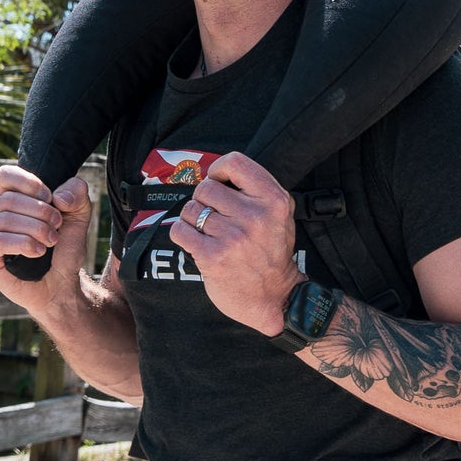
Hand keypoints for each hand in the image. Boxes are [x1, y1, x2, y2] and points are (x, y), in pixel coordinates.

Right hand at [0, 163, 91, 316]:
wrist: (62, 284)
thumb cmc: (64, 248)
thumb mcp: (79, 214)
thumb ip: (76, 193)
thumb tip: (57, 196)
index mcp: (11, 199)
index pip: (5, 175)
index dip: (29, 183)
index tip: (50, 198)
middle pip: (8, 199)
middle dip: (40, 212)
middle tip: (57, 227)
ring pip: (5, 219)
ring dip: (36, 229)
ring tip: (51, 241)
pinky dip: (23, 244)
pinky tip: (38, 252)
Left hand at [170, 151, 301, 334]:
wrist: (275, 297)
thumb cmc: (272, 253)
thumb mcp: (280, 214)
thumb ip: (256, 190)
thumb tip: (216, 174)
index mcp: (274, 200)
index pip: (235, 163)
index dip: (218, 170)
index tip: (218, 181)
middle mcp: (255, 217)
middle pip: (206, 187)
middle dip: (204, 200)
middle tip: (214, 216)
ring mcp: (233, 237)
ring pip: (191, 209)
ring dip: (193, 220)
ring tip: (207, 232)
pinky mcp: (213, 257)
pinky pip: (180, 230)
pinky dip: (183, 234)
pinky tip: (196, 243)